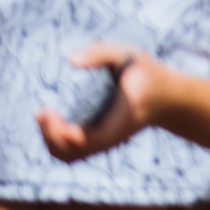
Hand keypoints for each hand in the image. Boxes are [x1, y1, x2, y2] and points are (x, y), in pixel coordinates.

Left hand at [36, 45, 166, 161]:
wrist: (166, 98)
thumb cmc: (146, 73)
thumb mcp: (129, 55)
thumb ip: (101, 54)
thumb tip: (69, 60)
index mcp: (123, 116)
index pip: (94, 138)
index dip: (68, 135)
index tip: (51, 113)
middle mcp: (112, 136)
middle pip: (73, 152)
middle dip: (51, 135)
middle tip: (42, 111)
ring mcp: (105, 143)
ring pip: (69, 156)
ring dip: (50, 140)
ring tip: (44, 116)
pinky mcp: (99, 144)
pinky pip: (72, 153)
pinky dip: (56, 143)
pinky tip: (52, 122)